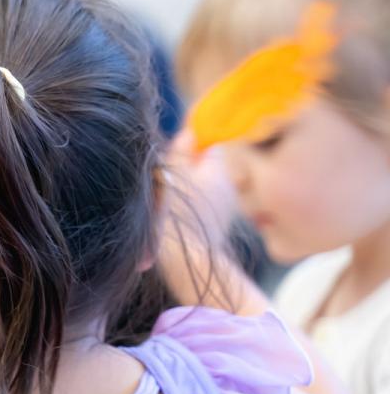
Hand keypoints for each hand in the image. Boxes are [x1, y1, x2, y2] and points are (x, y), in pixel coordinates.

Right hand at [164, 130, 237, 247]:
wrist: (186, 259)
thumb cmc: (174, 214)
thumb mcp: (170, 175)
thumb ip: (180, 151)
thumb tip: (189, 134)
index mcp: (218, 170)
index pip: (210, 144)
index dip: (191, 145)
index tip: (174, 153)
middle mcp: (228, 186)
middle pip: (206, 166)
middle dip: (188, 168)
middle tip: (166, 178)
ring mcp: (226, 208)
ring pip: (206, 187)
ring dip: (190, 188)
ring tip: (169, 201)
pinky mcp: (219, 226)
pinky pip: (206, 205)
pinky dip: (194, 206)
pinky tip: (178, 217)